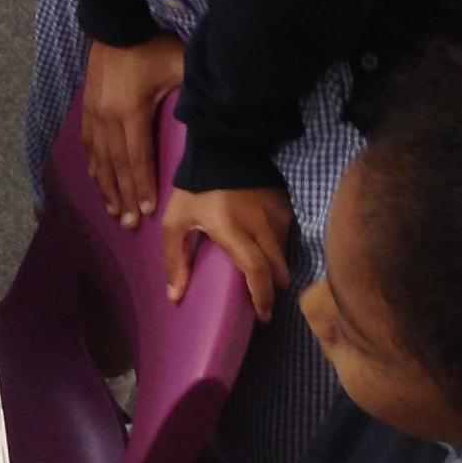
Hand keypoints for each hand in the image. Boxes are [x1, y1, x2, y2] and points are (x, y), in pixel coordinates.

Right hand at [81, 36, 184, 228]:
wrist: (117, 24)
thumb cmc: (153, 45)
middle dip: (125, 198)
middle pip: (117, 167)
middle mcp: (108, 119)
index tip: (147, 211)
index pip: (138, 158)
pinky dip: (94, 168)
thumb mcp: (179, 64)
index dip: (143, 186)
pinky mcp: (87, 109)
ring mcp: (94, 115)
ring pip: (100, 161)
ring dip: (107, 188)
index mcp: (131, 112)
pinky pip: (89, 146)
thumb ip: (194, 92)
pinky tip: (98, 182)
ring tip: (114, 212)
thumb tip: (215, 116)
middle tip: (129, 226)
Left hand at [162, 185, 293, 321]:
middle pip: (277, 269)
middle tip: (263, 303)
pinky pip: (287, 236)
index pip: (257, 271)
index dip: (262, 296)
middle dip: (273, 289)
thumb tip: (174, 296)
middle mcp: (261, 226)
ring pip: (284, 254)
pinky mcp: (286, 205)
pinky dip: (278, 248)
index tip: (263, 315)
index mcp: (233, 230)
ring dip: (276, 269)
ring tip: (263, 277)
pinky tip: (266, 251)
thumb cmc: (194, 187)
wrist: (223, 147)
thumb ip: (175, 259)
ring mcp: (277, 215)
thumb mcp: (175, 221)